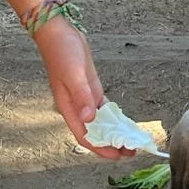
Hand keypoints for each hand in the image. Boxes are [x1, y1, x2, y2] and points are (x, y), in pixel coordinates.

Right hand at [36, 16, 122, 154]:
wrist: (57, 31)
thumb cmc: (61, 51)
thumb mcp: (73, 73)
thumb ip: (81, 96)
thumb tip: (89, 118)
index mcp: (69, 107)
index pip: (85, 136)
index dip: (100, 149)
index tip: (117, 156)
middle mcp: (76, 107)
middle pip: (95, 133)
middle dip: (111, 145)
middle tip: (131, 152)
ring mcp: (84, 98)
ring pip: (100, 123)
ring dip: (114, 133)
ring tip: (130, 142)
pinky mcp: (90, 88)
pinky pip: (103, 109)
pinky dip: (113, 118)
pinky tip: (123, 124)